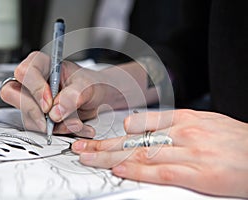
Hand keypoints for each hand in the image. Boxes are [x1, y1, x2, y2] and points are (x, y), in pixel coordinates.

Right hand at [0, 51, 107, 136]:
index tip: (49, 104)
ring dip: (52, 126)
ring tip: (77, 123)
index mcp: (43, 65)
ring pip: (27, 116)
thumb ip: (73, 96)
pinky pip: (40, 129)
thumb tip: (55, 111)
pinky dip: (60, 132)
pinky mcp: (40, 117)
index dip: (35, 89)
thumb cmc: (92, 84)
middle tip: (52, 120)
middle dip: (33, 111)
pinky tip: (77, 127)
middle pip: (12, 94)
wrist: (100, 98)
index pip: (25, 72)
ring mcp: (34, 101)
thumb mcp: (88, 86)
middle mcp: (34, 82)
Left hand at [72, 109, 247, 197]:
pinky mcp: (199, 174)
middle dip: (103, 144)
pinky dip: (138, 170)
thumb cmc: (238, 140)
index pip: (141, 123)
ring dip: (111, 157)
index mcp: (186, 119)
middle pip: (134, 138)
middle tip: (80, 148)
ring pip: (141, 153)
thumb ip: (176, 125)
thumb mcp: (207, 122)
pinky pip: (162, 171)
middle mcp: (184, 132)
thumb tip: (149, 129)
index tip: (98, 137)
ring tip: (88, 159)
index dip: (116, 131)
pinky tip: (119, 170)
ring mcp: (190, 152)